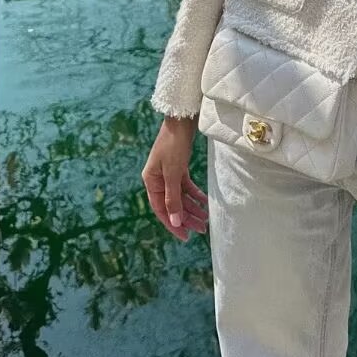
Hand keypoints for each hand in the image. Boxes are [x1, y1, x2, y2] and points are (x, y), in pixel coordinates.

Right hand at [141, 116, 208, 241]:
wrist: (181, 120)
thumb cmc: (174, 144)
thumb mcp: (173, 172)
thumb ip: (173, 198)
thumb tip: (175, 220)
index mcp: (151, 181)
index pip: (161, 209)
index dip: (173, 224)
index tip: (186, 237)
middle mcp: (157, 179)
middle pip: (172, 204)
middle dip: (186, 217)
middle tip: (201, 229)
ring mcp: (168, 173)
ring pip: (180, 196)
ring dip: (192, 207)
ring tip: (205, 218)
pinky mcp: (178, 167)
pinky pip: (186, 186)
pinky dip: (195, 194)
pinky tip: (204, 201)